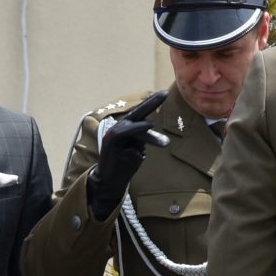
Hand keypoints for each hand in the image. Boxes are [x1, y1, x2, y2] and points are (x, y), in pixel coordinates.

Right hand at [84, 90, 169, 218]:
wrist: (109, 181)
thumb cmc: (124, 167)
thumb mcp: (137, 151)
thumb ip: (142, 139)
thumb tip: (149, 129)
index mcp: (126, 129)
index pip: (141, 114)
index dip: (151, 103)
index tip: (164, 94)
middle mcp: (119, 127)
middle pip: (138, 112)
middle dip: (152, 102)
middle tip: (165, 93)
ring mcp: (114, 132)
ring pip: (136, 125)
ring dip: (151, 134)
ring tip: (165, 143)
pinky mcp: (111, 139)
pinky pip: (128, 132)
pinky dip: (139, 129)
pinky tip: (148, 129)